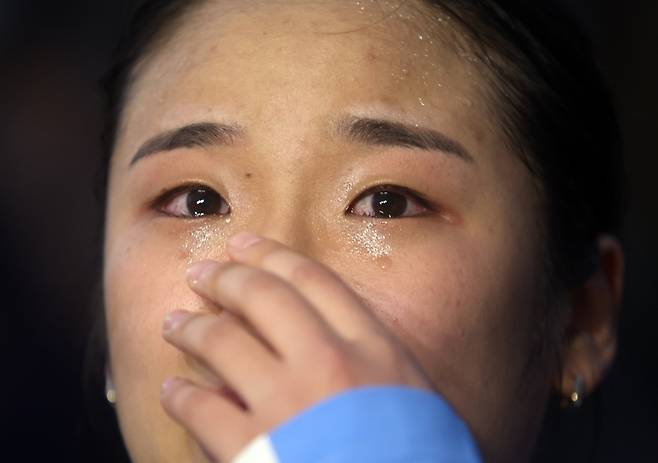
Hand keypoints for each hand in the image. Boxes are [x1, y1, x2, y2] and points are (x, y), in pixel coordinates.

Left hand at [160, 231, 432, 461]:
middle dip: (226, 278)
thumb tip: (336, 344)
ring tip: (175, 322)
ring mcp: (286, 405)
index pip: (313, 281)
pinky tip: (173, 390)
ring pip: (222, 343)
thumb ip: (377, 363)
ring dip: (192, 328)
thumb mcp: (417, 401)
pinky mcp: (252, 450)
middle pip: (263, 297)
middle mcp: (327, 363)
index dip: (272, 255)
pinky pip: (202, 411)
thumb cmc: (418, 461)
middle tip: (203, 273)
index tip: (246, 245)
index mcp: (372, 348)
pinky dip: (181, 396)